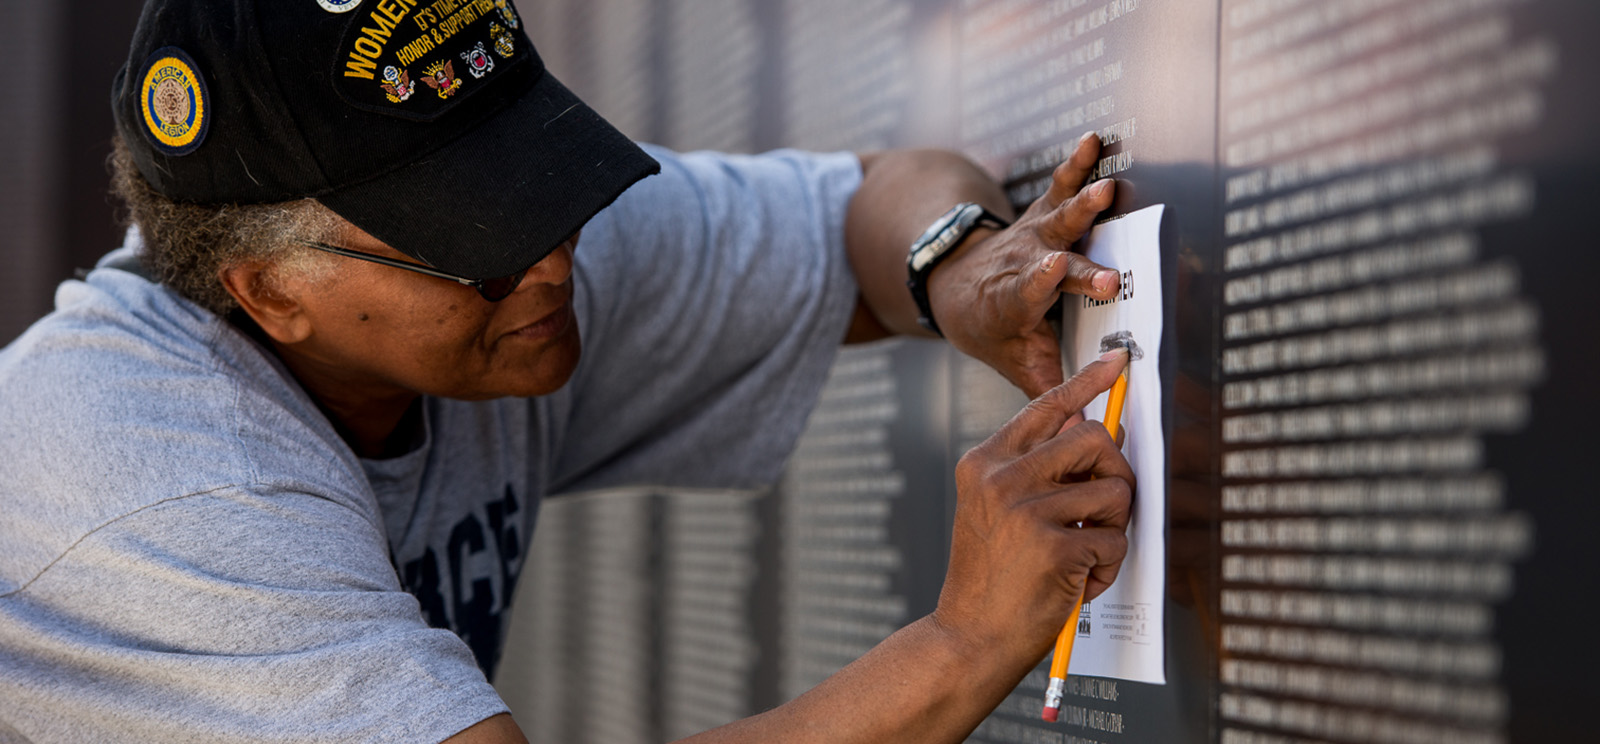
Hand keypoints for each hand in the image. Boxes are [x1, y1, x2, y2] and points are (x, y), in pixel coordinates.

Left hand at [927, 132, 1119, 397]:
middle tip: (1107, 273)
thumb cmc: (991, 327)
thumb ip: (1047, 390)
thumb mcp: (1010, 362)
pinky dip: (1076, 165)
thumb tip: (1082, 429)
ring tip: (1105, 189)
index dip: (1039, 286)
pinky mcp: (1040, 216)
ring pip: (1056, 221)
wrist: (955, 285)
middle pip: (1050, 265)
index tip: (1056, 275)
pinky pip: (1060, 189)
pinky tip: (1092, 141)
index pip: (1024, 297)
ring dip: (1082, 207)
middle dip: (1078, 269)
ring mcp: (1030, 238)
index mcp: (1010, 305)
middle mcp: (1020, 266)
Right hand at [931, 351, 1134, 665]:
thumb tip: (1091, 428)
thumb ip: (1035, 469)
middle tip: (1103, 508)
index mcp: (985, 463)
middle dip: (1114, 473)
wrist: (970, 637)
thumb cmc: (991, 577)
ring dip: (1112, 526)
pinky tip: (1077, 581)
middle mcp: (1000, 478)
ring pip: (1115, 490)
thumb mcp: (996, 510)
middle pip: (1094, 439)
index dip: (1086, 382)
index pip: (1044, 408)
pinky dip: (1107, 567)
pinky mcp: (1054, 545)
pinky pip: (1115, 539)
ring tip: (1082, 552)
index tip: (1116, 363)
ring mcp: (1026, 510)